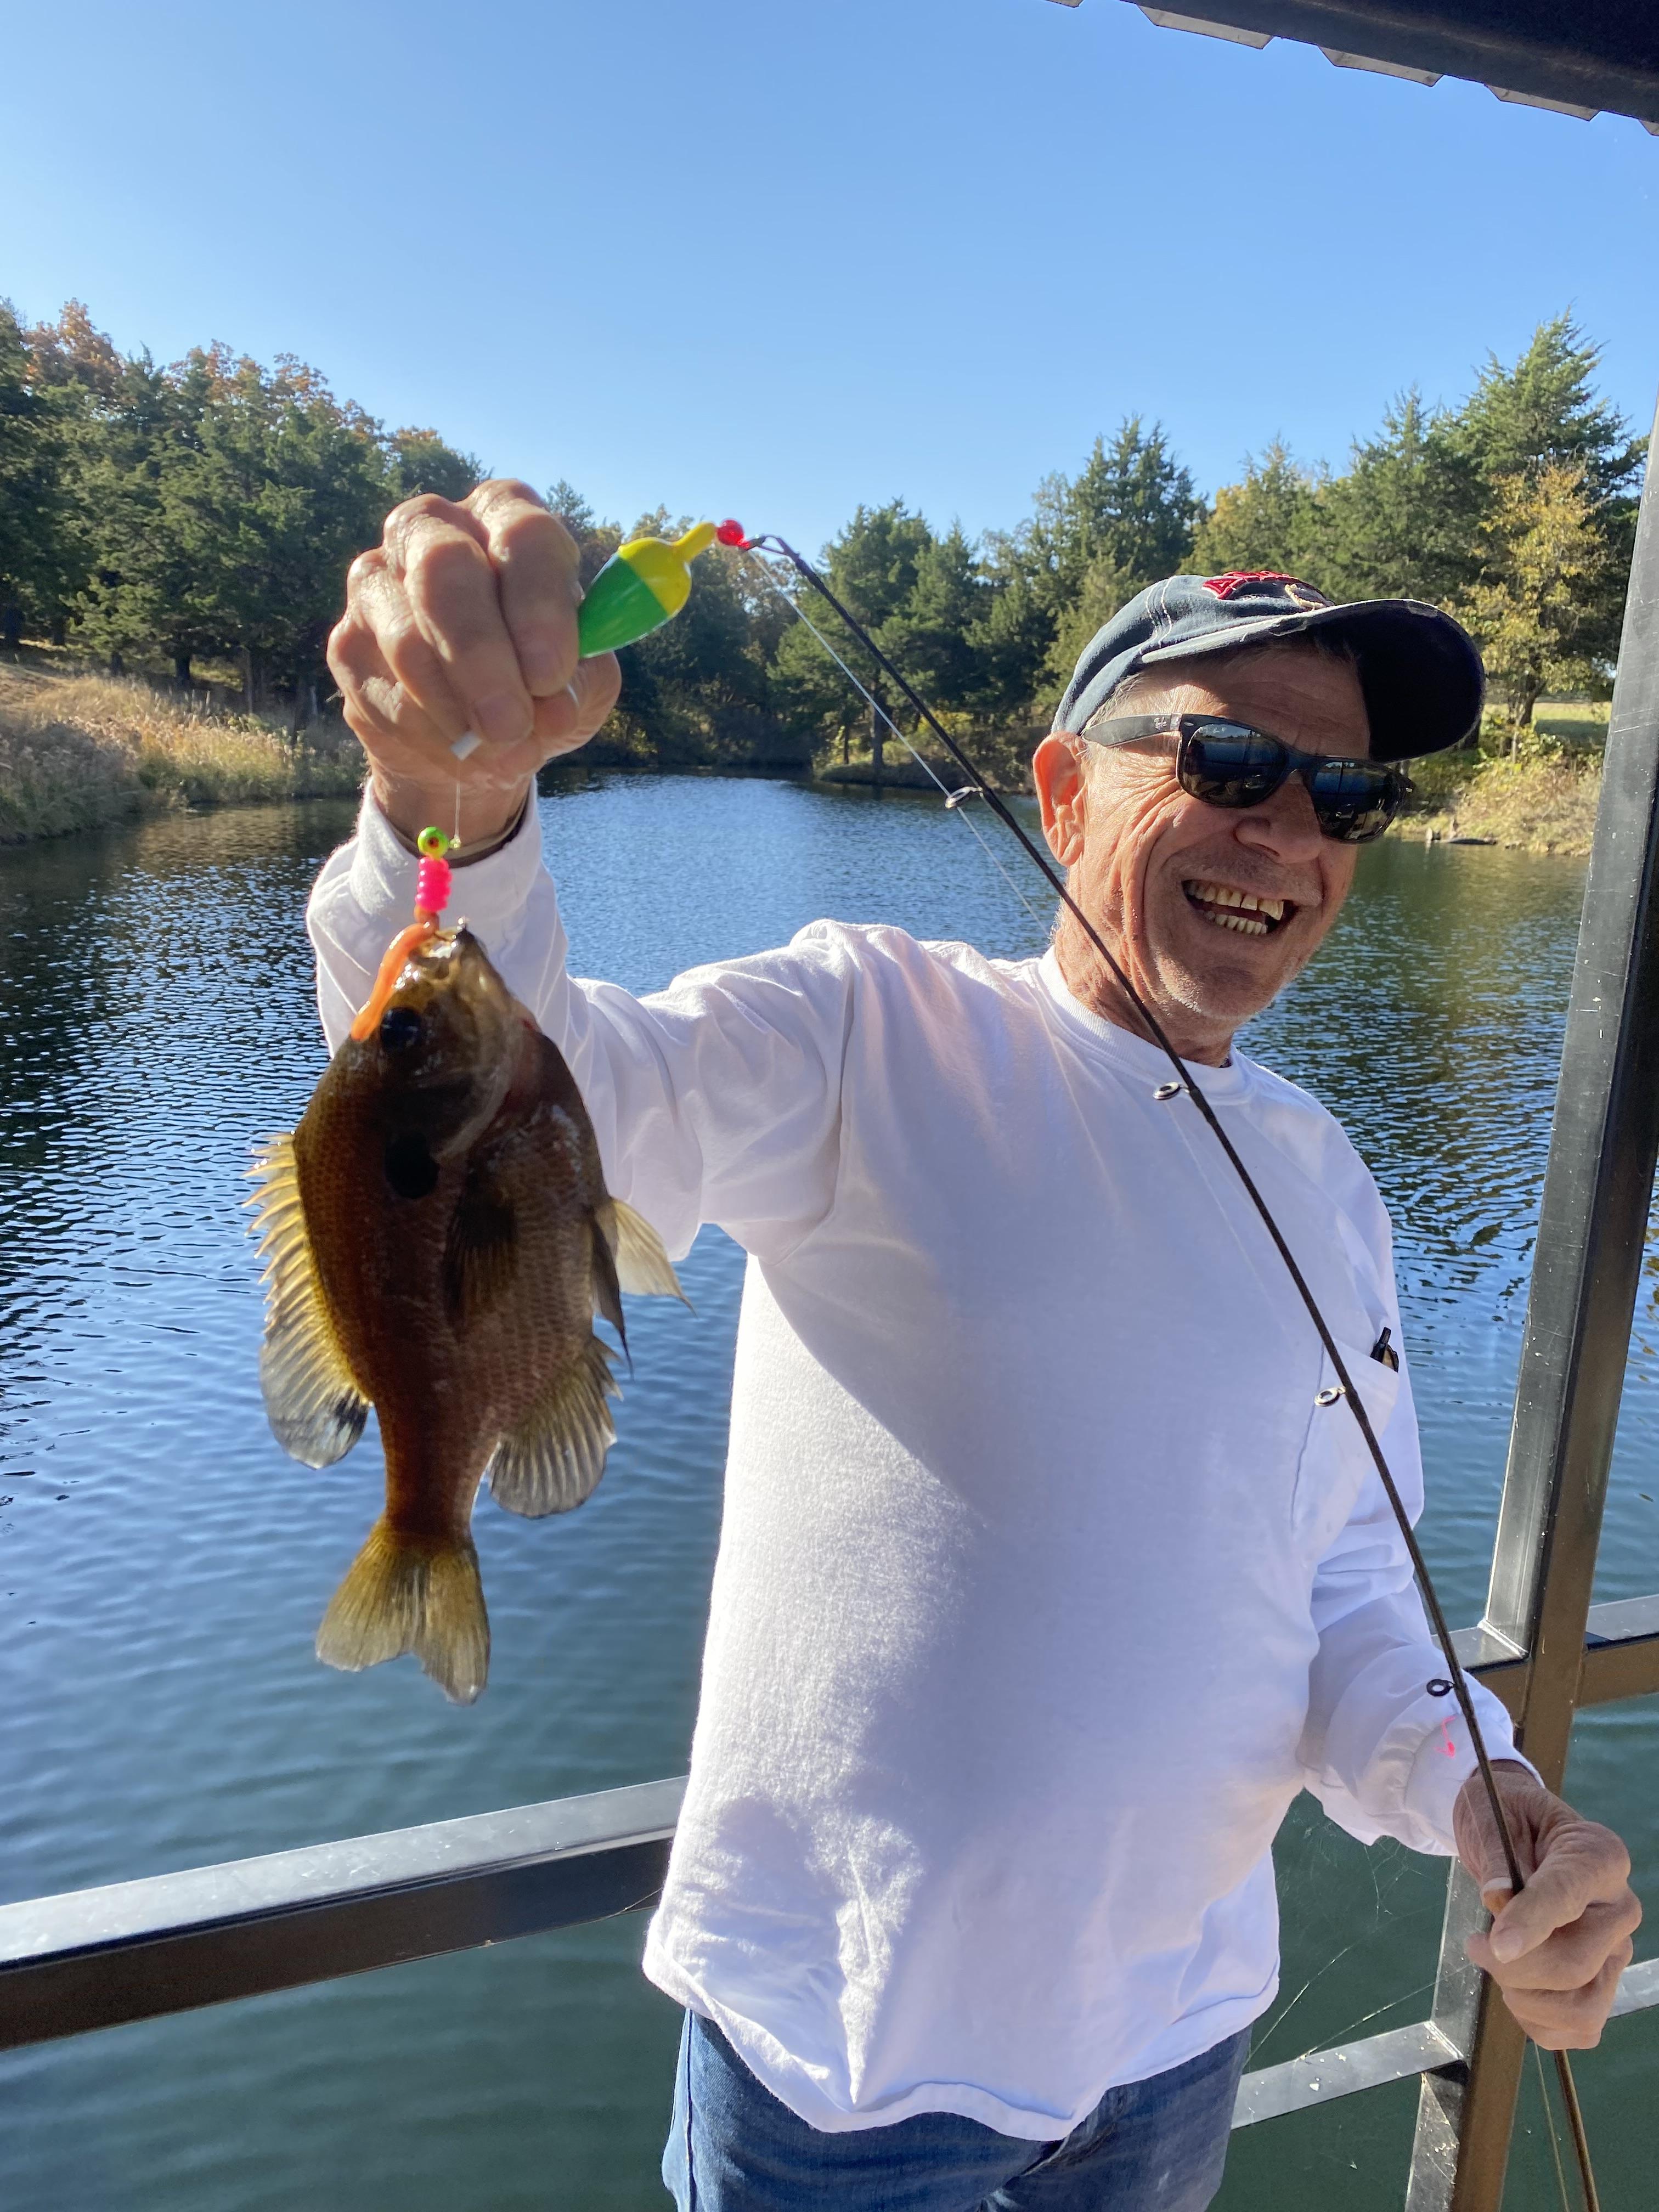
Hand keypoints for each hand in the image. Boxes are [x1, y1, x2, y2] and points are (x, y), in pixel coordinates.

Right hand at [326, 479, 622, 846]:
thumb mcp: (581, 682)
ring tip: (502, 751)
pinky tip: (463, 754)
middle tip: (511, 722)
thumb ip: (579, 683)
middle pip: (443, 567)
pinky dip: (431, 738)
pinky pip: (384, 695)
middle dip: (480, 654)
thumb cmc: (539, 684)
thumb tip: (554, 703)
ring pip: (406, 640)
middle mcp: (432, 529)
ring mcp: (376, 581)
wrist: (476, 735)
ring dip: (458, 710)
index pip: (522, 533)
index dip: (538, 604)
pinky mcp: (347, 643)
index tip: (551, 675)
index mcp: (505, 517)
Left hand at [1455, 1761, 1639, 2048]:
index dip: (1530, 1924)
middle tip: (1476, 1944)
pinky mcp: (1603, 1984)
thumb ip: (1497, 1857)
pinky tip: (1515, 1990)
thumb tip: (1497, 1898)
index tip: (1494, 1946)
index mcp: (1599, 1856)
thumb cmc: (1507, 1820)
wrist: (1519, 1834)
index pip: (1567, 1896)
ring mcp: (1616, 1952)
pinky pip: (1579, 2029)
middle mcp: (1619, 1908)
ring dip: (1525, 1999)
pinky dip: (1538, 2023)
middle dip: (1513, 1968)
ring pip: (1581, 2007)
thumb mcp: (1492, 1818)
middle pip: (1574, 1965)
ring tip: (1497, 1965)